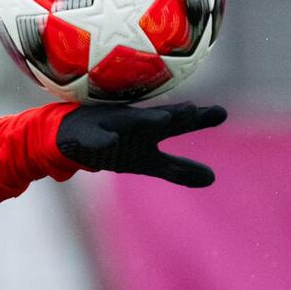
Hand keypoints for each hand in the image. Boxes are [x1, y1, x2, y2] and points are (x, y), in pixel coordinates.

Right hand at [56, 102, 226, 187]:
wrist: (69, 137)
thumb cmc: (115, 145)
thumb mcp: (146, 161)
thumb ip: (178, 168)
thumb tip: (213, 179)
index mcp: (150, 129)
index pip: (178, 122)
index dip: (198, 118)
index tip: (221, 113)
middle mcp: (133, 122)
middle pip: (157, 117)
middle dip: (175, 114)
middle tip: (194, 110)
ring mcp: (109, 126)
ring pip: (128, 121)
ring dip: (145, 120)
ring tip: (163, 119)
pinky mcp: (86, 135)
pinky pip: (94, 137)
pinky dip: (102, 138)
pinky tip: (111, 141)